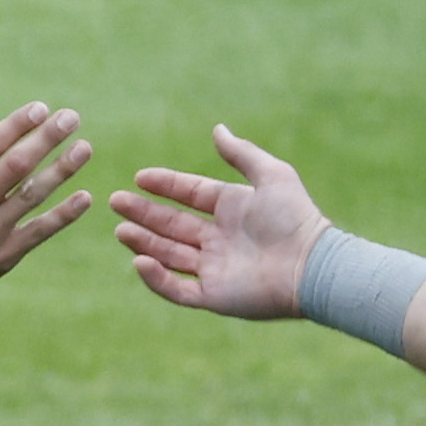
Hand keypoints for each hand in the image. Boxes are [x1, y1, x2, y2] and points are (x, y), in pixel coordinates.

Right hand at [0, 99, 92, 317]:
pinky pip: (40, 231)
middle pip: (18, 165)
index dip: (18, 124)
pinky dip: (64, 215)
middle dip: (48, 138)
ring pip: (34, 195)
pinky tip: (85, 197)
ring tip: (84, 149)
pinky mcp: (3, 257)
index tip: (41, 108)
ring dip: (62, 170)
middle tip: (71, 118)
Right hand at [109, 125, 328, 319]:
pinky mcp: (214, 296)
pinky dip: (157, 278)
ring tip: (121, 230)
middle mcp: (219, 239)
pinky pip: (178, 289)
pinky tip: (140, 261)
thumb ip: (241, 153)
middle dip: (143, 214)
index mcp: (232, 209)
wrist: (310, 265)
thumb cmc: (295, 218)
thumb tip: (217, 129)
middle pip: (172, 225)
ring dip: (144, 242)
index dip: (165, 185)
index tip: (139, 177)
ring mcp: (215, 269)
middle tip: (115, 202)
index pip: (190, 195)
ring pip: (169, 255)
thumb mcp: (271, 175)